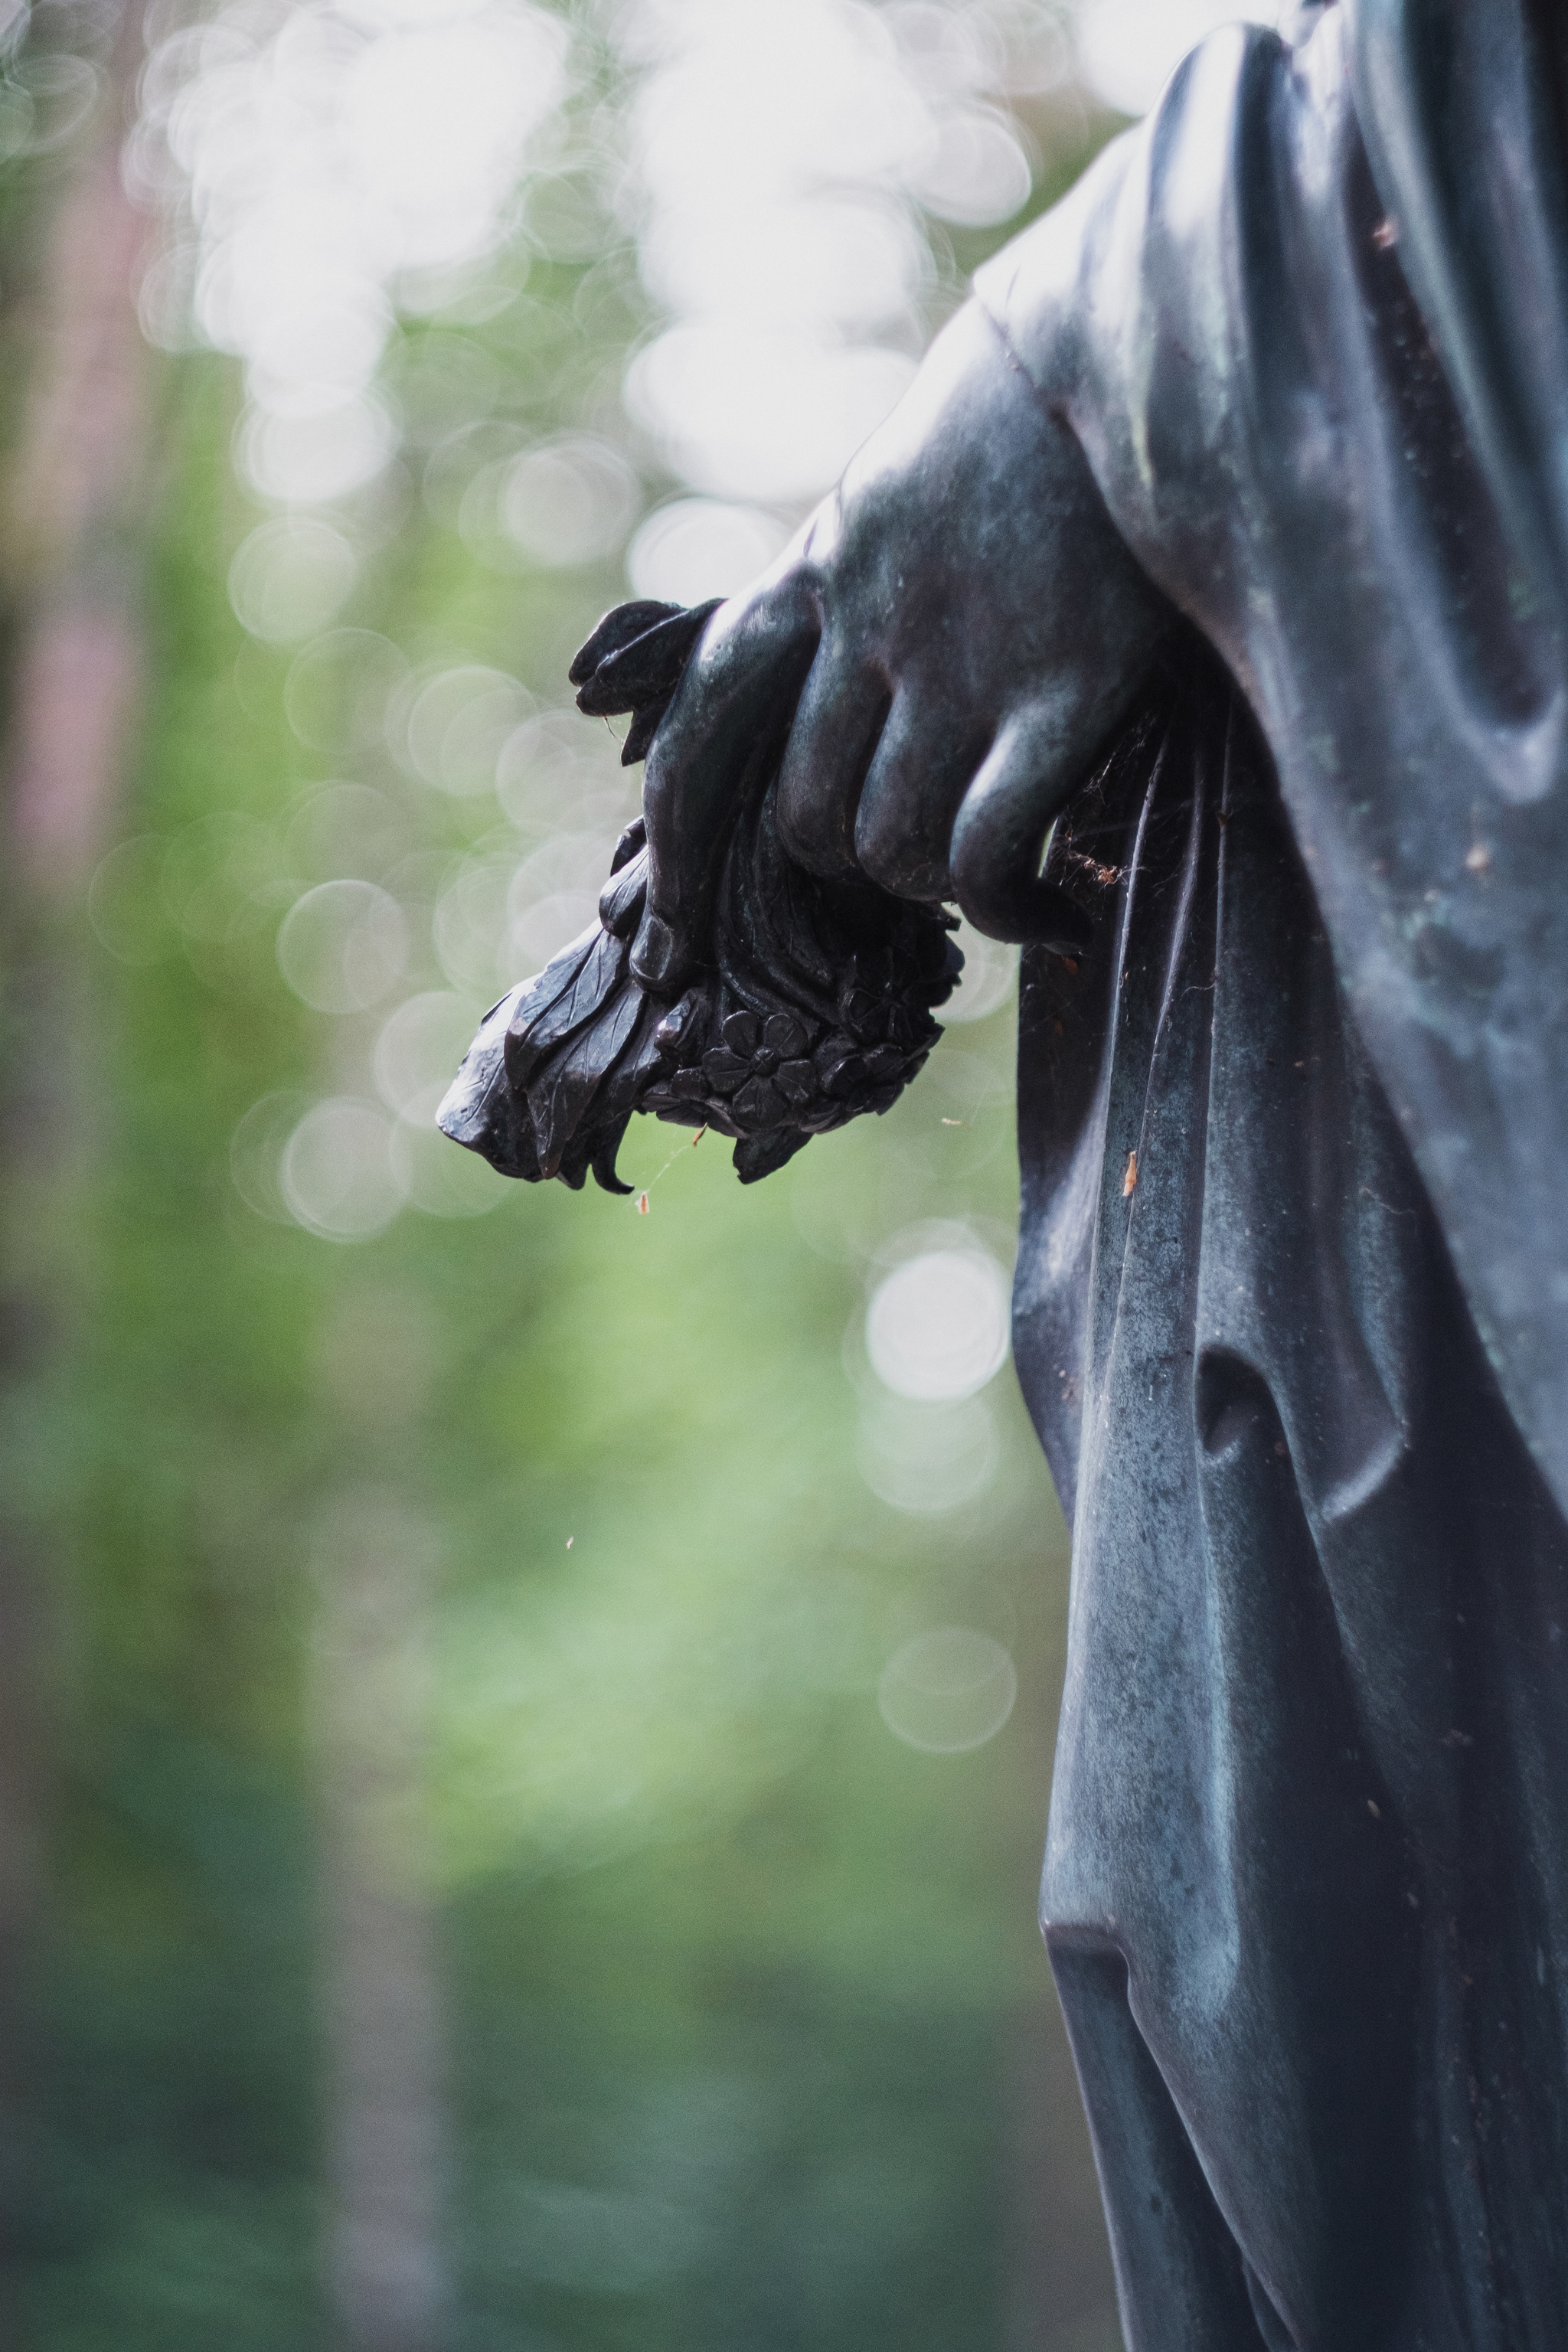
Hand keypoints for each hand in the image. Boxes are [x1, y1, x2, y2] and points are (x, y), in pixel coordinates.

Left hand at [628, 299, 1173, 992]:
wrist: (1152, 335)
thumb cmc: (1041, 417)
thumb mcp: (904, 485)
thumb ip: (854, 581)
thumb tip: (834, 679)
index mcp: (824, 568)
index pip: (706, 716)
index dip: (678, 829)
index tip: (671, 914)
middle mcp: (870, 621)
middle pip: (805, 815)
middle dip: (853, 866)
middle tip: (920, 865)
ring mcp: (961, 659)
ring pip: (886, 848)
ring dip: (934, 889)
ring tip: (995, 877)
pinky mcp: (1061, 690)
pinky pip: (985, 855)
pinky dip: (1010, 911)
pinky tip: (1056, 916)